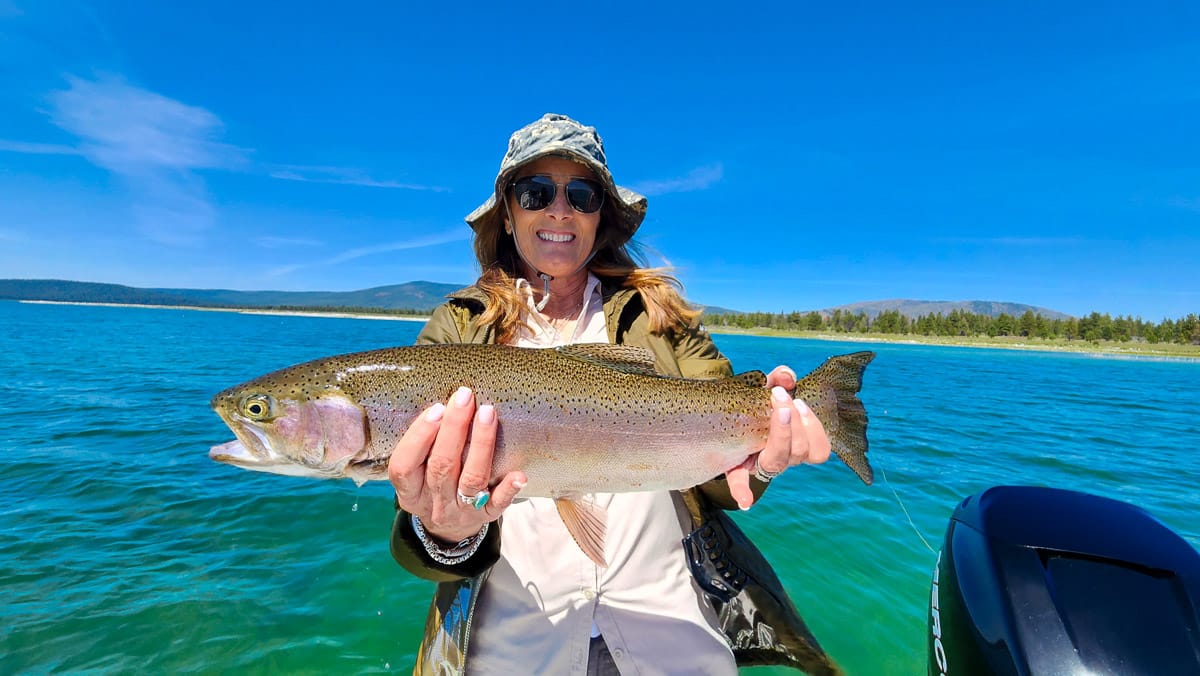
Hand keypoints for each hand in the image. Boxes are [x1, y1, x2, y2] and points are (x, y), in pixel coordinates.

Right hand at [388, 386, 525, 543]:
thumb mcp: (417, 474)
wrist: (450, 530)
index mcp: (410, 492)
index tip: (436, 408)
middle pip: (442, 466)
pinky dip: (508, 489)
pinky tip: (518, 473)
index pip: (404, 466)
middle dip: (454, 428)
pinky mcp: (486, 516)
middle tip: (465, 397)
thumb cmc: (433, 487)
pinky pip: (498, 504)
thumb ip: (424, 447)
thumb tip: (444, 406)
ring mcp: (461, 512)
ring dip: (480, 444)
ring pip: (471, 479)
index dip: (419, 436)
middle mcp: (434, 503)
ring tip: (487, 414)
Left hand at [725, 365, 830, 508]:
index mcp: (795, 445)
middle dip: (792, 423)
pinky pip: (740, 483)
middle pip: (799, 453)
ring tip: (771, 410)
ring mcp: (759, 464)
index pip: (818, 451)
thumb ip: (778, 380)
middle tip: (779, 398)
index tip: (799, 401)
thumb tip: (785, 375)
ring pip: (778, 464)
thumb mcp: (767, 390)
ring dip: (779, 438)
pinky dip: (743, 492)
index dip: (812, 429)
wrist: (729, 418)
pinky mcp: (735, 468)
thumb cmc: (756, 406)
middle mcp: (782, 458)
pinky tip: (745, 502)